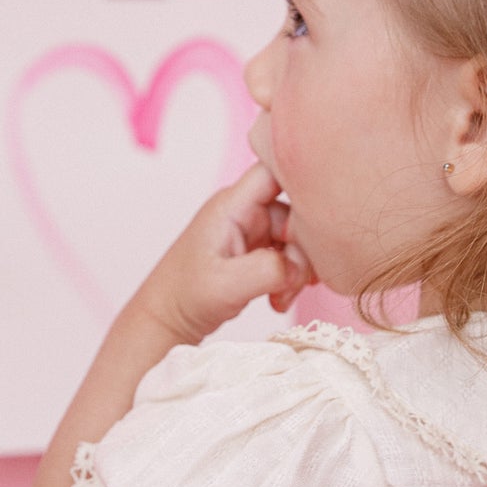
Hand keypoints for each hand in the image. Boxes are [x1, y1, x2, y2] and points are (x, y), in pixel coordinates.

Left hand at [131, 162, 316, 343]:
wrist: (168, 317)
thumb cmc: (185, 296)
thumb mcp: (225, 286)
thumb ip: (267, 270)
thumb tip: (300, 265)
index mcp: (233, 205)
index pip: (276, 168)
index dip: (304, 183)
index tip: (319, 218)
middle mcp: (245, 211)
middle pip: (296, 210)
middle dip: (303, 249)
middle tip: (293, 282)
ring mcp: (253, 230)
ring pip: (297, 237)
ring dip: (298, 270)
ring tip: (281, 296)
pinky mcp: (258, 249)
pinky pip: (290, 254)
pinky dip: (292, 277)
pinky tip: (280, 298)